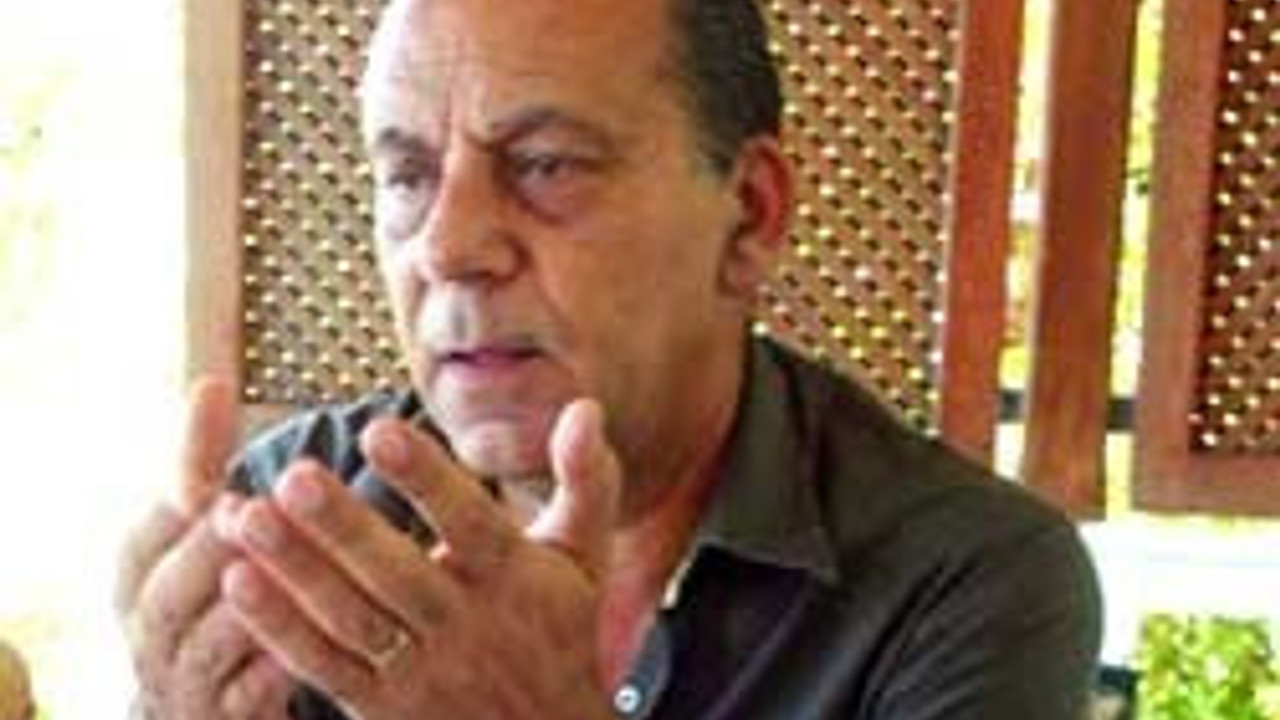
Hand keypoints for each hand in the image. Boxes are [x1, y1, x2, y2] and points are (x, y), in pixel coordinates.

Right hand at [116, 379, 291, 718]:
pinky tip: (310, 644)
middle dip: (212, 548)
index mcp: (140, 570)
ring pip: (212, 642)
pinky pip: (246, 697)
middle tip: (254, 513)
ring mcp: (184, 677)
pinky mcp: (225, 717)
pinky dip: (274, 671)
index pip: (150, 526)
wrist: (206, 697)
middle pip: (171, 587)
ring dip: (252, 605)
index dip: (182, 491)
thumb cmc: (209, 592)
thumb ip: (203, 464)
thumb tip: (212, 384)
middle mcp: (151, 625)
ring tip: (291, 571)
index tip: (215, 475)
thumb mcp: (199, 531)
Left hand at [217, 399, 621, 719]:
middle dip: (343, 525)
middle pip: (397, 573)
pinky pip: (325, 667)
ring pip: (351, 618)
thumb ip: (586, 480)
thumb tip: (584, 407)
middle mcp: (467, 626)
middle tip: (293, 472)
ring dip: (295, 569)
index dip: (425, 479)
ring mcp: (422, 672)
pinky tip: (239, 581)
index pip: (470, 523)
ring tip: (246, 516)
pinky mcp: (383, 707)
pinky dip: (281, 629)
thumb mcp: (584, 557)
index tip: (379, 430)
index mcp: (516, 579)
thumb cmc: (561, 631)